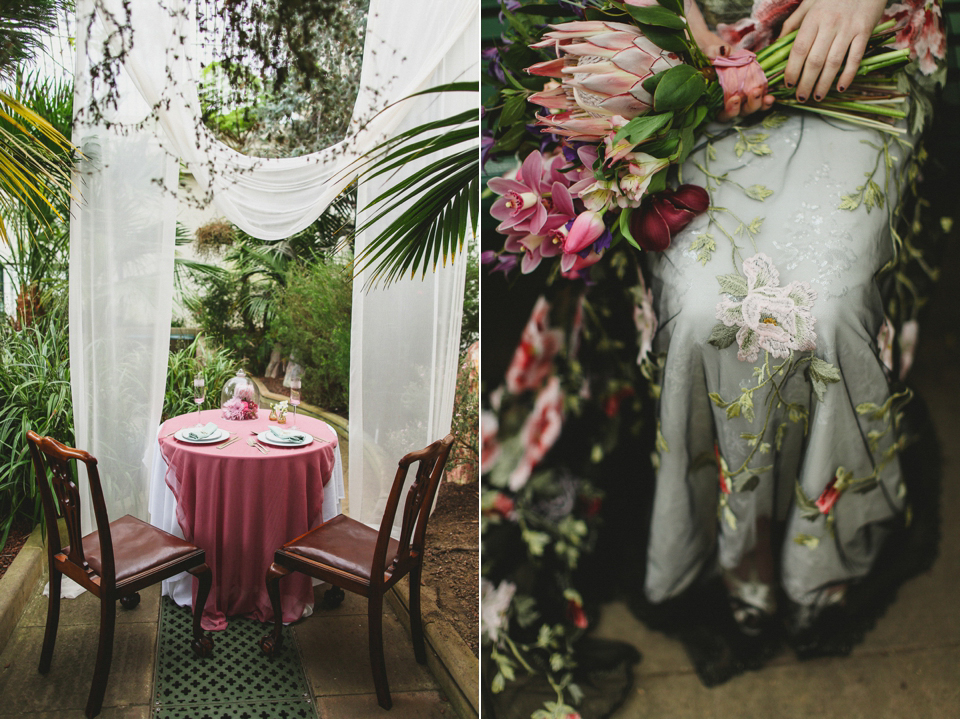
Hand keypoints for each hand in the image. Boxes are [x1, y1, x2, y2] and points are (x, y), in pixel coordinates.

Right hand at [686, 3, 774, 119]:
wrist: (722, 52)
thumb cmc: (711, 55)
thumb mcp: (708, 52)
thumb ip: (712, 52)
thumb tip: (721, 50)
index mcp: (715, 100)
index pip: (722, 114)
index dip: (729, 111)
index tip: (734, 98)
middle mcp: (729, 104)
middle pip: (740, 113)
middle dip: (748, 106)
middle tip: (754, 92)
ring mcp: (742, 99)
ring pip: (751, 109)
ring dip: (759, 104)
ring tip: (766, 95)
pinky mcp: (753, 91)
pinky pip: (761, 101)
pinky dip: (766, 101)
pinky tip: (771, 96)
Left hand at [780, 0, 886, 101]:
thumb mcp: (809, 3)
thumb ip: (793, 23)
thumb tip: (777, 44)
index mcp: (813, 19)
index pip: (798, 50)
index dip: (792, 70)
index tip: (788, 84)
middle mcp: (829, 25)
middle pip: (815, 61)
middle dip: (806, 83)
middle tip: (801, 97)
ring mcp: (848, 29)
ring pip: (833, 62)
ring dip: (824, 84)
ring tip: (817, 97)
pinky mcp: (865, 31)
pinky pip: (855, 57)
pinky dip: (848, 74)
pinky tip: (841, 87)